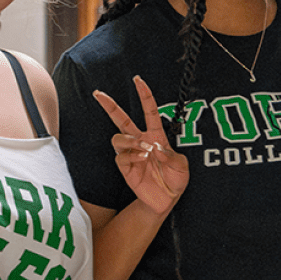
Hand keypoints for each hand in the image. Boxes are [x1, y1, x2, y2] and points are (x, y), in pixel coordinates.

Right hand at [93, 76, 188, 214]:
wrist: (167, 199)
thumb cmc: (175, 179)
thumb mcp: (182, 166)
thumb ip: (172, 157)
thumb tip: (155, 148)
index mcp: (156, 135)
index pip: (149, 111)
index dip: (144, 95)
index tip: (138, 80)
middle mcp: (141, 141)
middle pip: (121, 119)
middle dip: (110, 106)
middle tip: (98, 93)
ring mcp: (131, 154)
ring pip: (118, 137)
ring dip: (130, 140)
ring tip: (144, 149)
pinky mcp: (125, 168)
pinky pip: (121, 157)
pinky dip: (131, 155)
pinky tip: (142, 159)